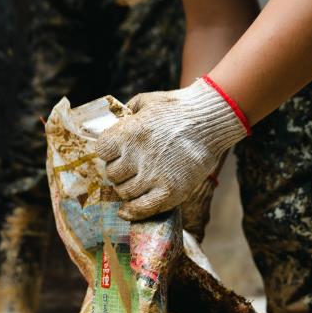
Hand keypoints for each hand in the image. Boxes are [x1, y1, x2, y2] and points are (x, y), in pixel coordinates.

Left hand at [96, 78, 247, 219]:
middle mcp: (138, 157)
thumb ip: (126, 114)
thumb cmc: (178, 108)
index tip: (116, 152)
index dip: (108, 152)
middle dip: (118, 170)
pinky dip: (132, 211)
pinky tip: (128, 210)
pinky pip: (142, 209)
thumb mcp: (147, 101)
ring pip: (124, 192)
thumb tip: (114, 125)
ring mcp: (153, 177)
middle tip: (130, 167)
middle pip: (112, 174)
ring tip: (137, 180)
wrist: (210, 121)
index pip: (102, 151)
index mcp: (128, 133)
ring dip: (127, 188)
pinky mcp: (170, 192)